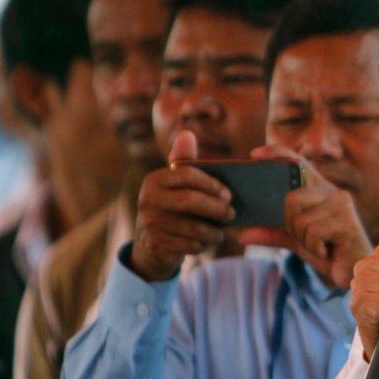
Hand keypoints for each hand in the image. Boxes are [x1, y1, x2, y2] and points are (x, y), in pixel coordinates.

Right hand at [130, 130, 233, 281]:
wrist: (151, 243)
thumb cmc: (172, 206)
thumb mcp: (176, 184)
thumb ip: (184, 161)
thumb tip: (187, 134)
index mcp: (154, 179)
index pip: (187, 174)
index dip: (212, 184)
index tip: (228, 194)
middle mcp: (147, 199)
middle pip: (191, 201)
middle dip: (217, 209)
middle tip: (231, 214)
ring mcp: (149, 222)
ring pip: (193, 228)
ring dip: (213, 231)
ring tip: (220, 231)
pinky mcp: (155, 244)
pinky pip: (190, 245)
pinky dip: (203, 245)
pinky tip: (205, 242)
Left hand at [238, 145, 372, 289]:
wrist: (353, 273)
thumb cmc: (329, 252)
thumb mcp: (297, 241)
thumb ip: (273, 234)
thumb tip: (244, 234)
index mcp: (321, 191)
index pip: (299, 164)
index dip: (277, 154)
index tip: (255, 154)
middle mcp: (333, 192)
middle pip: (291, 198)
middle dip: (291, 225)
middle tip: (309, 239)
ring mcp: (341, 205)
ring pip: (299, 219)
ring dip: (304, 240)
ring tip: (322, 246)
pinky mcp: (346, 221)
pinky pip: (312, 232)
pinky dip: (315, 248)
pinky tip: (328, 251)